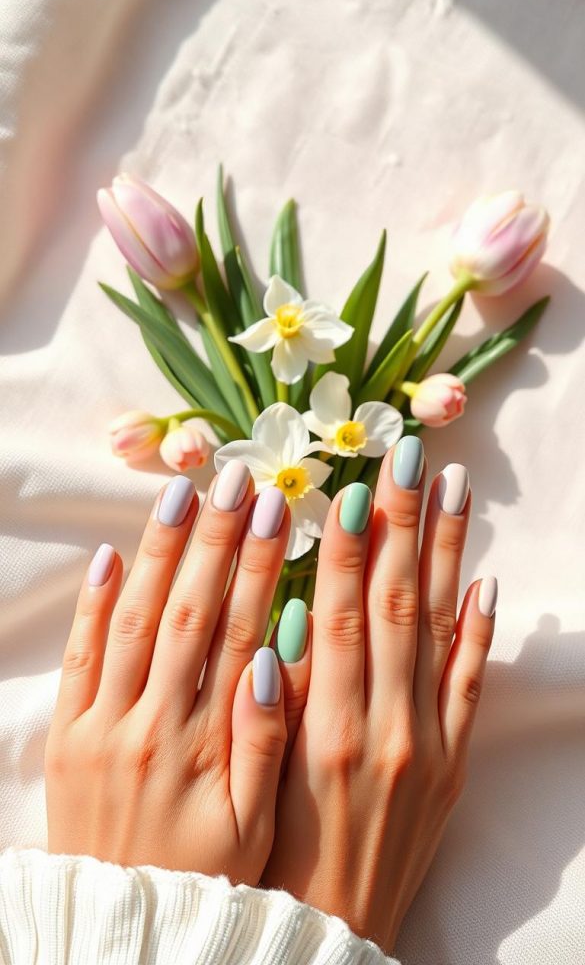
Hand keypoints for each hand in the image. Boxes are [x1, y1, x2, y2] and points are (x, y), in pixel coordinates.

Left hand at [45, 465, 293, 884]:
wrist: (123, 926)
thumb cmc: (205, 875)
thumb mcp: (253, 825)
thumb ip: (269, 743)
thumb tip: (279, 661)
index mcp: (208, 743)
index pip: (241, 632)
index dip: (261, 567)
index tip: (278, 510)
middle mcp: (154, 724)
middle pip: (190, 612)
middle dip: (216, 539)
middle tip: (237, 478)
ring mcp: (104, 725)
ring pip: (135, 621)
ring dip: (161, 553)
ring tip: (185, 492)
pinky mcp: (67, 735)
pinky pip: (79, 658)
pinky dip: (93, 604)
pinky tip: (111, 554)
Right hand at [264, 437, 496, 951]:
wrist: (325, 930)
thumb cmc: (273, 852)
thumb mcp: (256, 775)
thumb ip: (274, 694)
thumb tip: (292, 613)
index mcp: (327, 726)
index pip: (343, 613)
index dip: (351, 548)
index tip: (357, 486)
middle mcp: (385, 725)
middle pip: (397, 603)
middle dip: (404, 524)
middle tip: (410, 456)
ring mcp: (428, 743)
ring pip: (440, 628)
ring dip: (447, 553)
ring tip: (455, 490)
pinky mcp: (453, 764)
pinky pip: (473, 687)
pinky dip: (481, 633)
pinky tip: (487, 582)